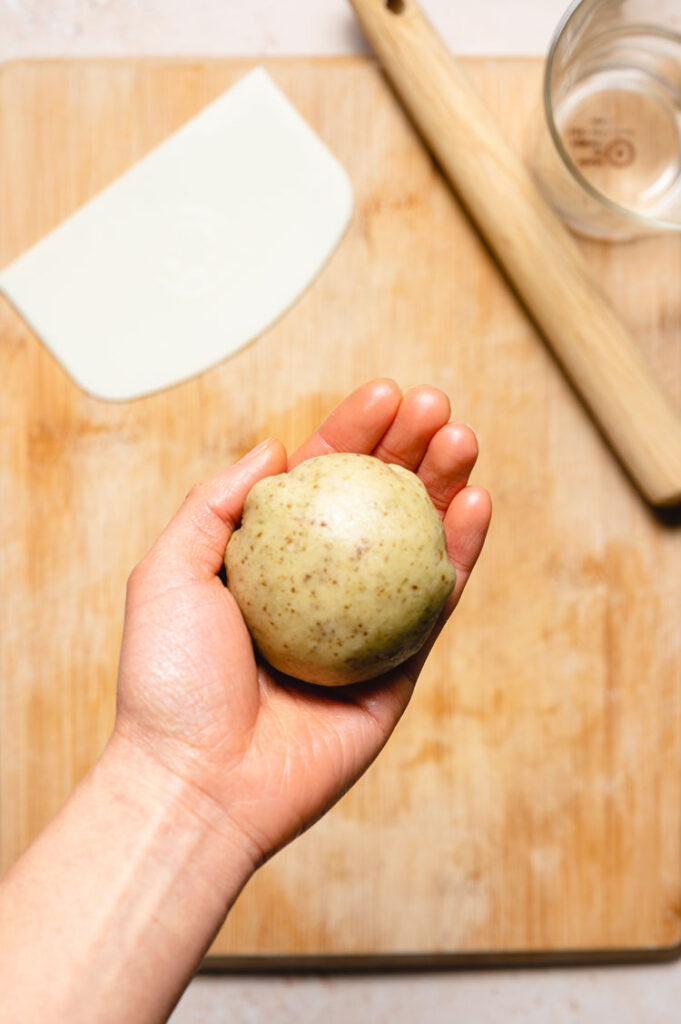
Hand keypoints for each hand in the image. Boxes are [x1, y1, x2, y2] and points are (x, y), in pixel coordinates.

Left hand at [114, 379, 490, 872]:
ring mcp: (365, 625)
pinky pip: (437, 601)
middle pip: (376, 500)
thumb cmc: (170, 680)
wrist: (197, 783)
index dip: (353, 431)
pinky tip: (476, 503)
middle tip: (434, 403)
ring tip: (462, 437)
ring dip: (446, 483)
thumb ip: (216, 502)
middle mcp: (321, 586)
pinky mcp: (399, 667)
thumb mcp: (169, 571)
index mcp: (270, 560)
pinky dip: (462, 551)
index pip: (319, 479)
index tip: (383, 392)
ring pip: (416, 541)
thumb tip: (276, 446)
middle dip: (409, 445)